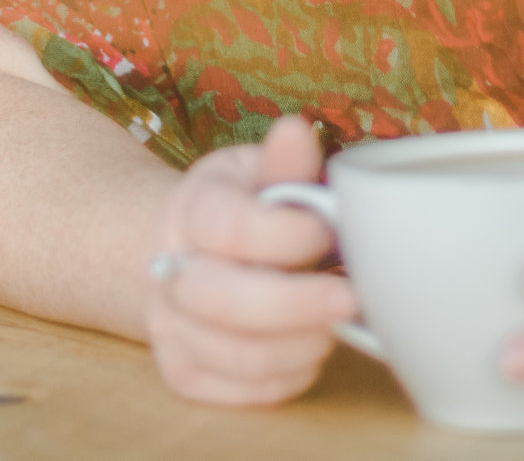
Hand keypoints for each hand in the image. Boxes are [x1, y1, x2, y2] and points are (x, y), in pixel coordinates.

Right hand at [144, 116, 358, 406]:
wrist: (183, 253)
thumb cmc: (242, 209)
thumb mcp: (257, 172)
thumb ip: (284, 163)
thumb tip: (296, 130)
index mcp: (192, 211)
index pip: (232, 229)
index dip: (289, 236)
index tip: (328, 234)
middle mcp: (170, 272)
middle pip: (222, 300)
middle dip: (298, 305)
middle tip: (353, 300)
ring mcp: (170, 328)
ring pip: (237, 355)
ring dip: (302, 345)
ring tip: (338, 325)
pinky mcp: (183, 374)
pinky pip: (243, 393)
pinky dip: (289, 377)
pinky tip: (309, 348)